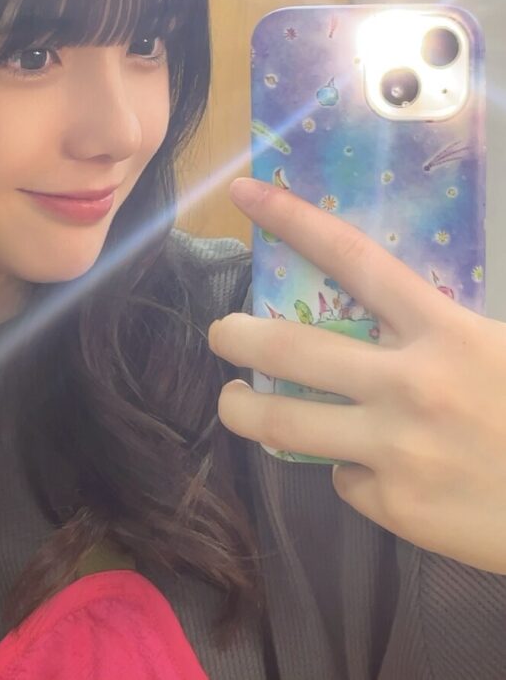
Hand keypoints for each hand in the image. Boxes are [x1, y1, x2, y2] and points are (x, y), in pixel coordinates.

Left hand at [208, 177, 505, 574]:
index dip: (293, 220)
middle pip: (289, 349)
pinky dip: (347, 468)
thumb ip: (434, 331)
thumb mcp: (495, 348)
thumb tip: (373, 321)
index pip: (354, 258)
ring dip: (242, 410)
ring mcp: (394, 448)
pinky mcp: (394, 504)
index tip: (245, 193)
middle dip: (235, 335)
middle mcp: (408, 384)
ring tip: (233, 401)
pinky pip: (342, 478)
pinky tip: (373, 470)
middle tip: (219, 332)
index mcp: (444, 331)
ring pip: (283, 423)